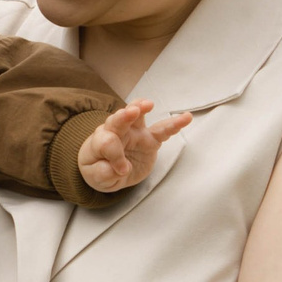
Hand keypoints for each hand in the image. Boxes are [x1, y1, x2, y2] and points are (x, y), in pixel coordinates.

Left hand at [77, 99, 191, 192]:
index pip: (107, 143)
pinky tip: (185, 118)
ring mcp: (134, 133)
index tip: (122, 171)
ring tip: (148, 104)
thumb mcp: (96, 177)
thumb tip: (115, 169)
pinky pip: (162, 130)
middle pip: (118, 121)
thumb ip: (101, 173)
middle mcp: (116, 132)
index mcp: (99, 142)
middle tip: (132, 112)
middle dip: (124, 116)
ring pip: (137, 117)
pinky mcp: (149, 139)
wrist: (107, 168)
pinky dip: (174, 124)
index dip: (115, 156)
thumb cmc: (99, 169)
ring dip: (141, 108)